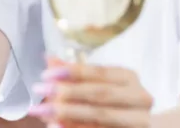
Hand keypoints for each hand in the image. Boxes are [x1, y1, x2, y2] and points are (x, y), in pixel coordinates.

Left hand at [28, 56, 152, 127]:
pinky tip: (57, 126)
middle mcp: (139, 97)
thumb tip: (49, 58)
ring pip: (101, 116)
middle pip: (100, 94)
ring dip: (67, 114)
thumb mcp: (97, 84)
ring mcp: (140, 120)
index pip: (99, 72)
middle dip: (66, 93)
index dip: (72, 72)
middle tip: (39, 91)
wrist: (140, 125)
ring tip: (43, 110)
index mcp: (129, 78)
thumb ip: (74, 74)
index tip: (46, 74)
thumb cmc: (114, 101)